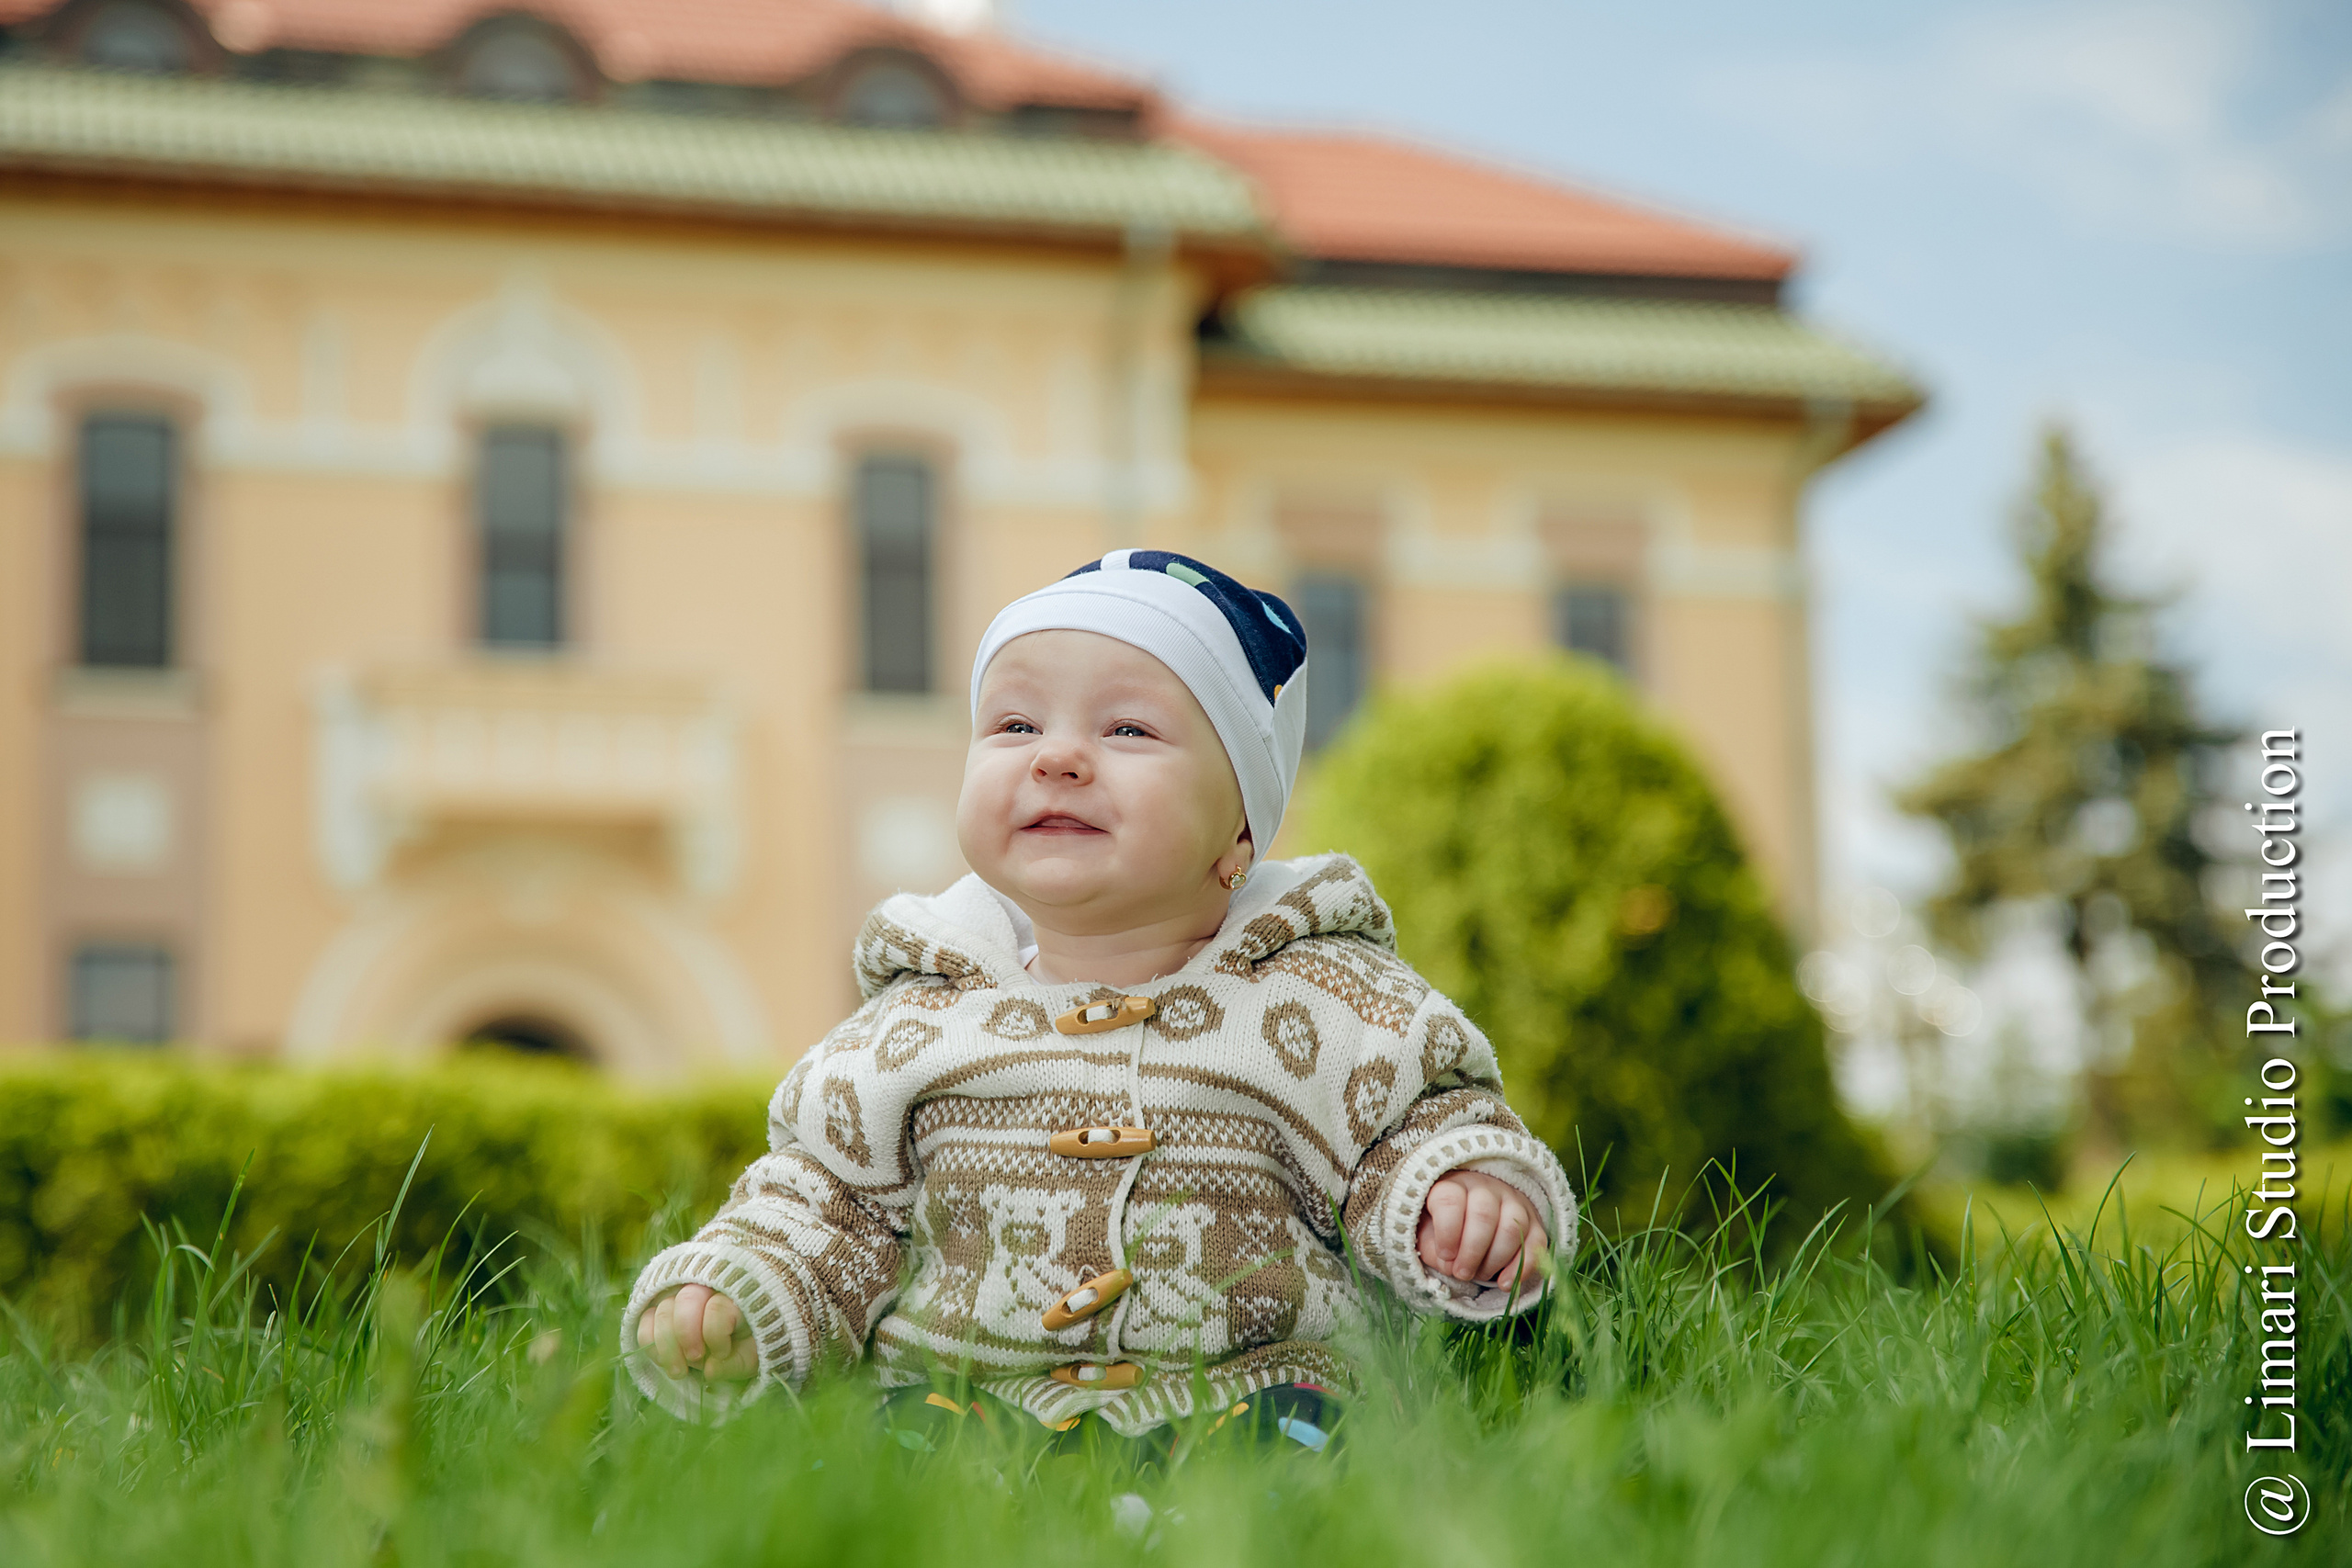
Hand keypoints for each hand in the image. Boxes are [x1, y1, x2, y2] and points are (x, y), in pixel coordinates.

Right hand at [636, 1283, 759, 1381]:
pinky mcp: (659, 1308)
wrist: (731, 1346)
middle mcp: (706, 1288)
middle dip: (687, 1334)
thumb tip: (709, 1370)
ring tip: (679, 1371)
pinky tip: (663, 1361)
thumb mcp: (749, 1359)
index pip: (717, 1306)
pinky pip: (645, 1319)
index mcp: (735, 1296)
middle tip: (695, 1359)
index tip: (723, 1353)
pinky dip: (650, 1343)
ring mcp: (680, 1296)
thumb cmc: (744, 1348)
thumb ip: (734, 1364)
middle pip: (687, 1299)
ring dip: (667, 1346)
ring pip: (663, 1310)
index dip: (715, 1334)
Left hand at [1417, 1169, 1547, 1291]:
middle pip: (1484, 1215)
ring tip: (1481, 1275)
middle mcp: (1485, 1188)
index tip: (1446, 1255)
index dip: (1447, 1232)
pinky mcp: (1533, 1220)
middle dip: (1472, 1251)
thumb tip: (1449, 1264)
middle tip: (1462, 1273)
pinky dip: (1522, 1267)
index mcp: (1453, 1186)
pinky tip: (1505, 1283)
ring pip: (1512, 1227)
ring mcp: (1513, 1202)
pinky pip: (1536, 1243)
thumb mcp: (1427, 1233)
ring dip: (1495, 1260)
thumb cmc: (1444, 1226)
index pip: (1450, 1200)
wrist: (1471, 1217)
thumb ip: (1431, 1248)